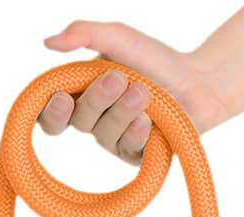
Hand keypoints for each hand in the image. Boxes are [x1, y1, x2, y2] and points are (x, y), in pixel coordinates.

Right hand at [37, 21, 228, 164]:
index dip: (50, 112)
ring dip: (122, 111)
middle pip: (78, 121)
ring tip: (144, 92)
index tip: (62, 98)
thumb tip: (47, 43)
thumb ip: (84, 34)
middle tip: (119, 78)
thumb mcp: (118, 38)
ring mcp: (114, 142)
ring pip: (103, 135)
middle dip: (97, 99)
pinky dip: (136, 132)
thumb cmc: (154, 61)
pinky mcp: (137, 156)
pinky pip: (127, 149)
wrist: (196, 81)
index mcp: (81, 96)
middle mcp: (94, 123)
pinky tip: (149, 120)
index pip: (51, 115)